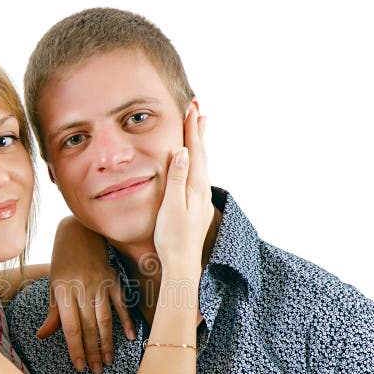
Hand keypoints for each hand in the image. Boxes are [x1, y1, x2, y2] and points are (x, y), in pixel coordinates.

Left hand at [37, 216, 135, 373]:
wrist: (80, 231)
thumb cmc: (63, 260)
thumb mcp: (53, 284)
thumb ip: (53, 312)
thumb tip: (42, 335)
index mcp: (63, 291)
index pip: (70, 327)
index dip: (75, 348)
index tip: (78, 366)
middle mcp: (82, 288)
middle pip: (88, 327)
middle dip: (92, 351)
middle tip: (95, 370)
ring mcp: (100, 284)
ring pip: (105, 319)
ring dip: (107, 342)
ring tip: (107, 360)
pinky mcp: (113, 279)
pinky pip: (121, 304)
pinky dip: (126, 321)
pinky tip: (129, 337)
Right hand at [153, 107, 212, 277]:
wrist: (182, 264)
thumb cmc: (172, 238)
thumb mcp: (171, 206)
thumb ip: (177, 178)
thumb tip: (182, 152)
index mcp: (194, 187)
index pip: (193, 152)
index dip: (191, 130)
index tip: (191, 109)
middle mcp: (201, 191)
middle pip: (201, 154)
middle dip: (198, 131)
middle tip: (197, 109)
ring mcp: (200, 199)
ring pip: (201, 164)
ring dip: (199, 145)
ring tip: (200, 128)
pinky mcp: (197, 207)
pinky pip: (198, 175)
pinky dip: (197, 161)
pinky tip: (195, 163)